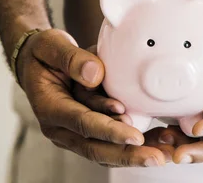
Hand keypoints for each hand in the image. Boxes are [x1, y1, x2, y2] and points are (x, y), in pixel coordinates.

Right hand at [15, 28, 165, 166]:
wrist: (38, 61)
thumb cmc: (44, 53)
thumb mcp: (51, 45)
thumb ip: (71, 58)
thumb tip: (94, 75)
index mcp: (50, 108)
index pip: (83, 124)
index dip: (110, 131)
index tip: (135, 136)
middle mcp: (61, 127)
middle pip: (96, 148)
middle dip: (127, 154)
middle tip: (156, 158)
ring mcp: (74, 132)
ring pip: (105, 150)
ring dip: (134, 155)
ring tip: (164, 154)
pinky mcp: (87, 130)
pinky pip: (110, 142)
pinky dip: (133, 145)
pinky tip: (158, 142)